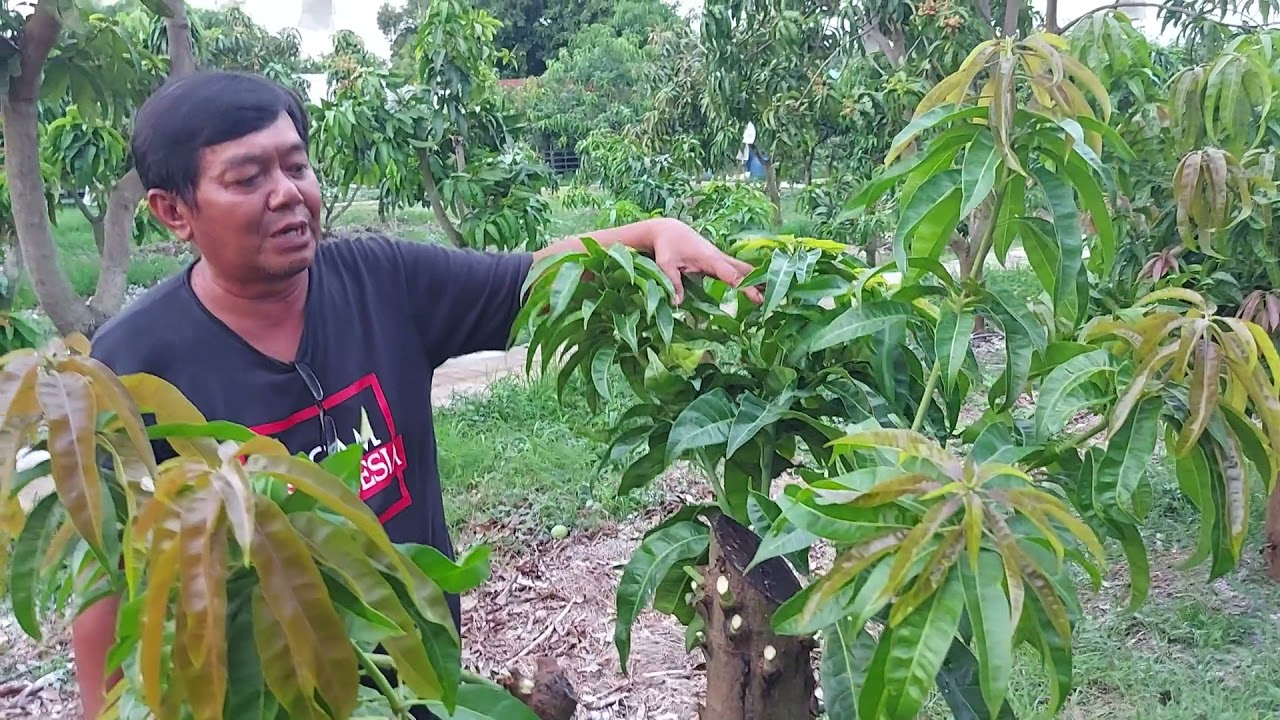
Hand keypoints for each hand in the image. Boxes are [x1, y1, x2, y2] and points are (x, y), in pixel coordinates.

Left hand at [648, 218, 763, 304]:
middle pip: (745, 270)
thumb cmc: (667, 246)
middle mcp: (720, 257)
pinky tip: (760, 288)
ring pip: (744, 269)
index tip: (758, 297)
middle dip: (760, 282)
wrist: (670, 230)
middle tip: (775, 298)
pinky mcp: (719, 262)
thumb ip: (672, 282)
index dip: (745, 285)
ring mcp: (721, 258)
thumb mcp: (665, 264)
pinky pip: (738, 270)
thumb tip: (677, 303)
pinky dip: (750, 278)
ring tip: (774, 295)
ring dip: (759, 280)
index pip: (731, 274)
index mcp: (710, 258)